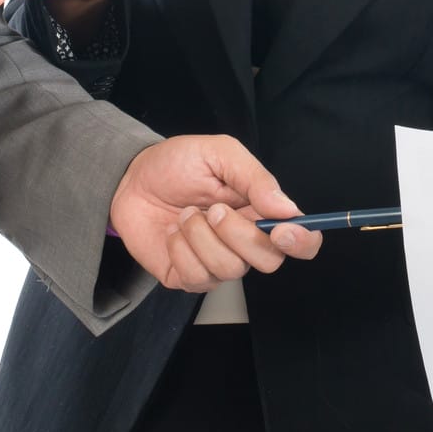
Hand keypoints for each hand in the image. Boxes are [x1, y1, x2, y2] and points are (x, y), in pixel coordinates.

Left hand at [109, 134, 322, 290]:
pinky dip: (182, 249)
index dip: (302, 241)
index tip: (282, 230)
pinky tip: (173, 232)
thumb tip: (287, 208)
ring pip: (231, 270)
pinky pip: (198, 277)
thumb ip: (255, 177)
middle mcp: (245, 242)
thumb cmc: (177, 164)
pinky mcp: (190, 277)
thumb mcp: (218, 154)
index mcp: (261, 211)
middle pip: (269, 260)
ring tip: (185, 214)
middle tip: (213, 210)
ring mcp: (218, 263)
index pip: (301, 240)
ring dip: (202, 237)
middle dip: (240, 235)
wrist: (130, 180)